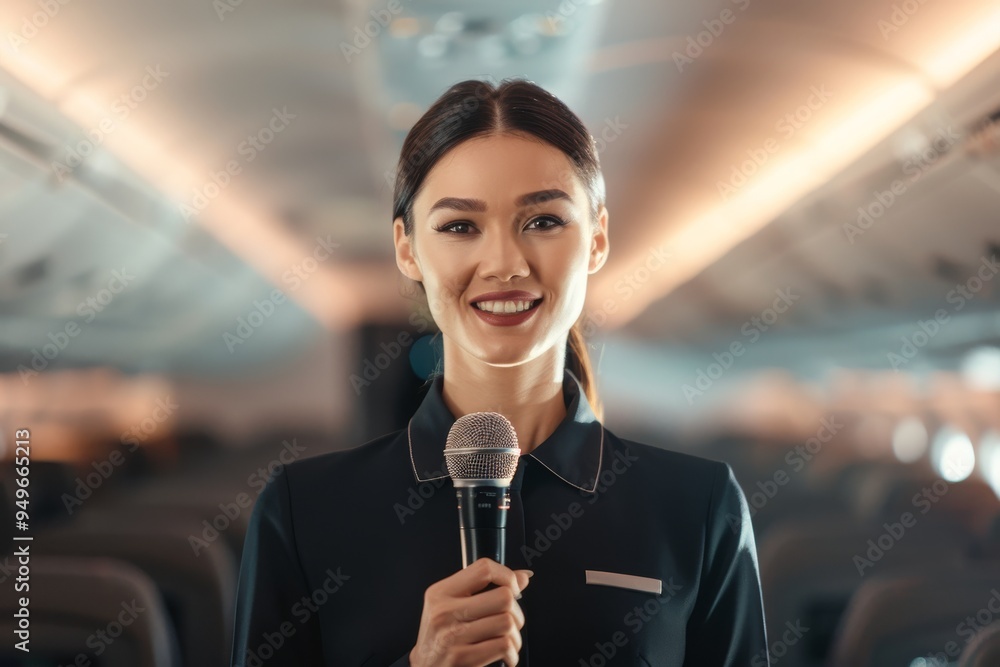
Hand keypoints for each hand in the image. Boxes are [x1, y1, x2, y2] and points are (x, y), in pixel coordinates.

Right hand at [408, 557, 532, 666]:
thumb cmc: (440, 637)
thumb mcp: (450, 606)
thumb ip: (484, 589)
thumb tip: (522, 577)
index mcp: (441, 592)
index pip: (484, 569)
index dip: (508, 576)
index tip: (514, 589)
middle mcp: (444, 611)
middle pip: (503, 597)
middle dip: (516, 611)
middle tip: (511, 620)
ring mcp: (452, 636)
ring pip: (507, 622)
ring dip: (515, 635)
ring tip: (507, 640)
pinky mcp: (462, 658)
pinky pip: (503, 646)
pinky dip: (512, 653)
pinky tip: (505, 655)